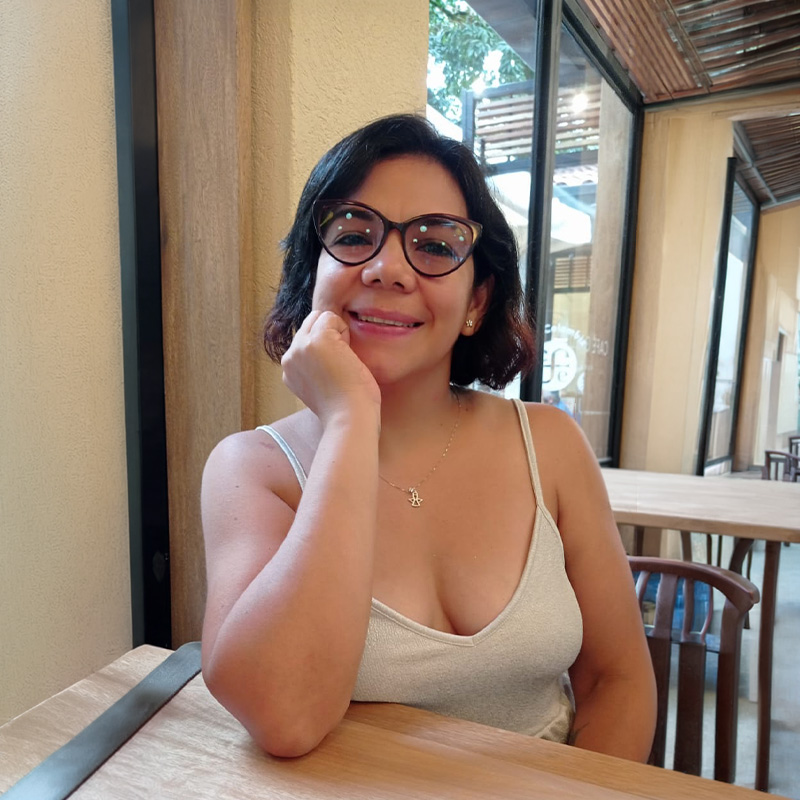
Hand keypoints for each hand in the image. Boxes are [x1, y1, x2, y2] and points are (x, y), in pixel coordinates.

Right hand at [281, 310, 380, 424]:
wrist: (349, 418)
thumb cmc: (347, 407)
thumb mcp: (323, 384)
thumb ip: (317, 366)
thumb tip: (328, 349)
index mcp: (290, 370)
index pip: (306, 340)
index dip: (327, 347)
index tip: (335, 371)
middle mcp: (289, 357)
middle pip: (310, 324)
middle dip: (330, 335)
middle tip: (341, 364)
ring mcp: (300, 347)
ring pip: (320, 318)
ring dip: (337, 334)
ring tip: (343, 362)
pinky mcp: (316, 340)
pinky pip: (332, 318)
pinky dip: (345, 332)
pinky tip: (346, 357)